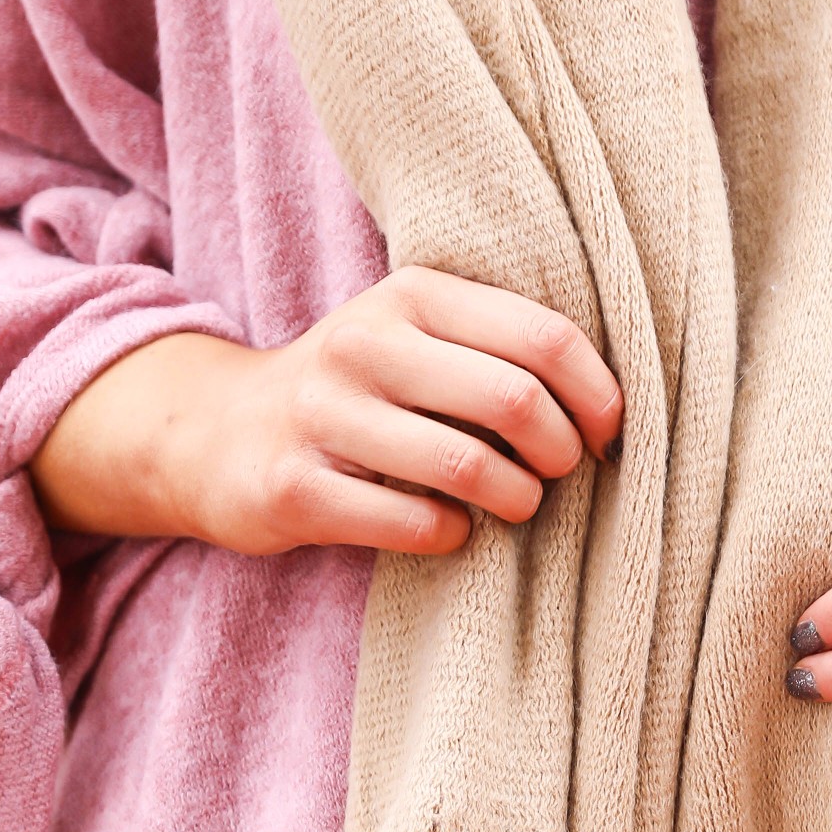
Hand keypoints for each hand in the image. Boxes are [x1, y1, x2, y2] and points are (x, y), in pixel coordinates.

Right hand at [29, 271, 622, 557]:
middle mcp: (365, 343)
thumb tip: (613, 402)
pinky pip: (416, 524)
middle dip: (562, 453)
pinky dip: (453, 536)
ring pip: (470, 468)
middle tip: (559, 473)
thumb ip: (497, 345)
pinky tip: (450, 528)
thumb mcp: (414, 338)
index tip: (608, 434)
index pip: (543, 336)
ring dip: (516, 501)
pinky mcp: (297, 488)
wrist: (219, 433)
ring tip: (515, 504)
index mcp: (411, 295)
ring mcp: (324, 415)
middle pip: (516, 402)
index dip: (599, 395)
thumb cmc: (356, 391)